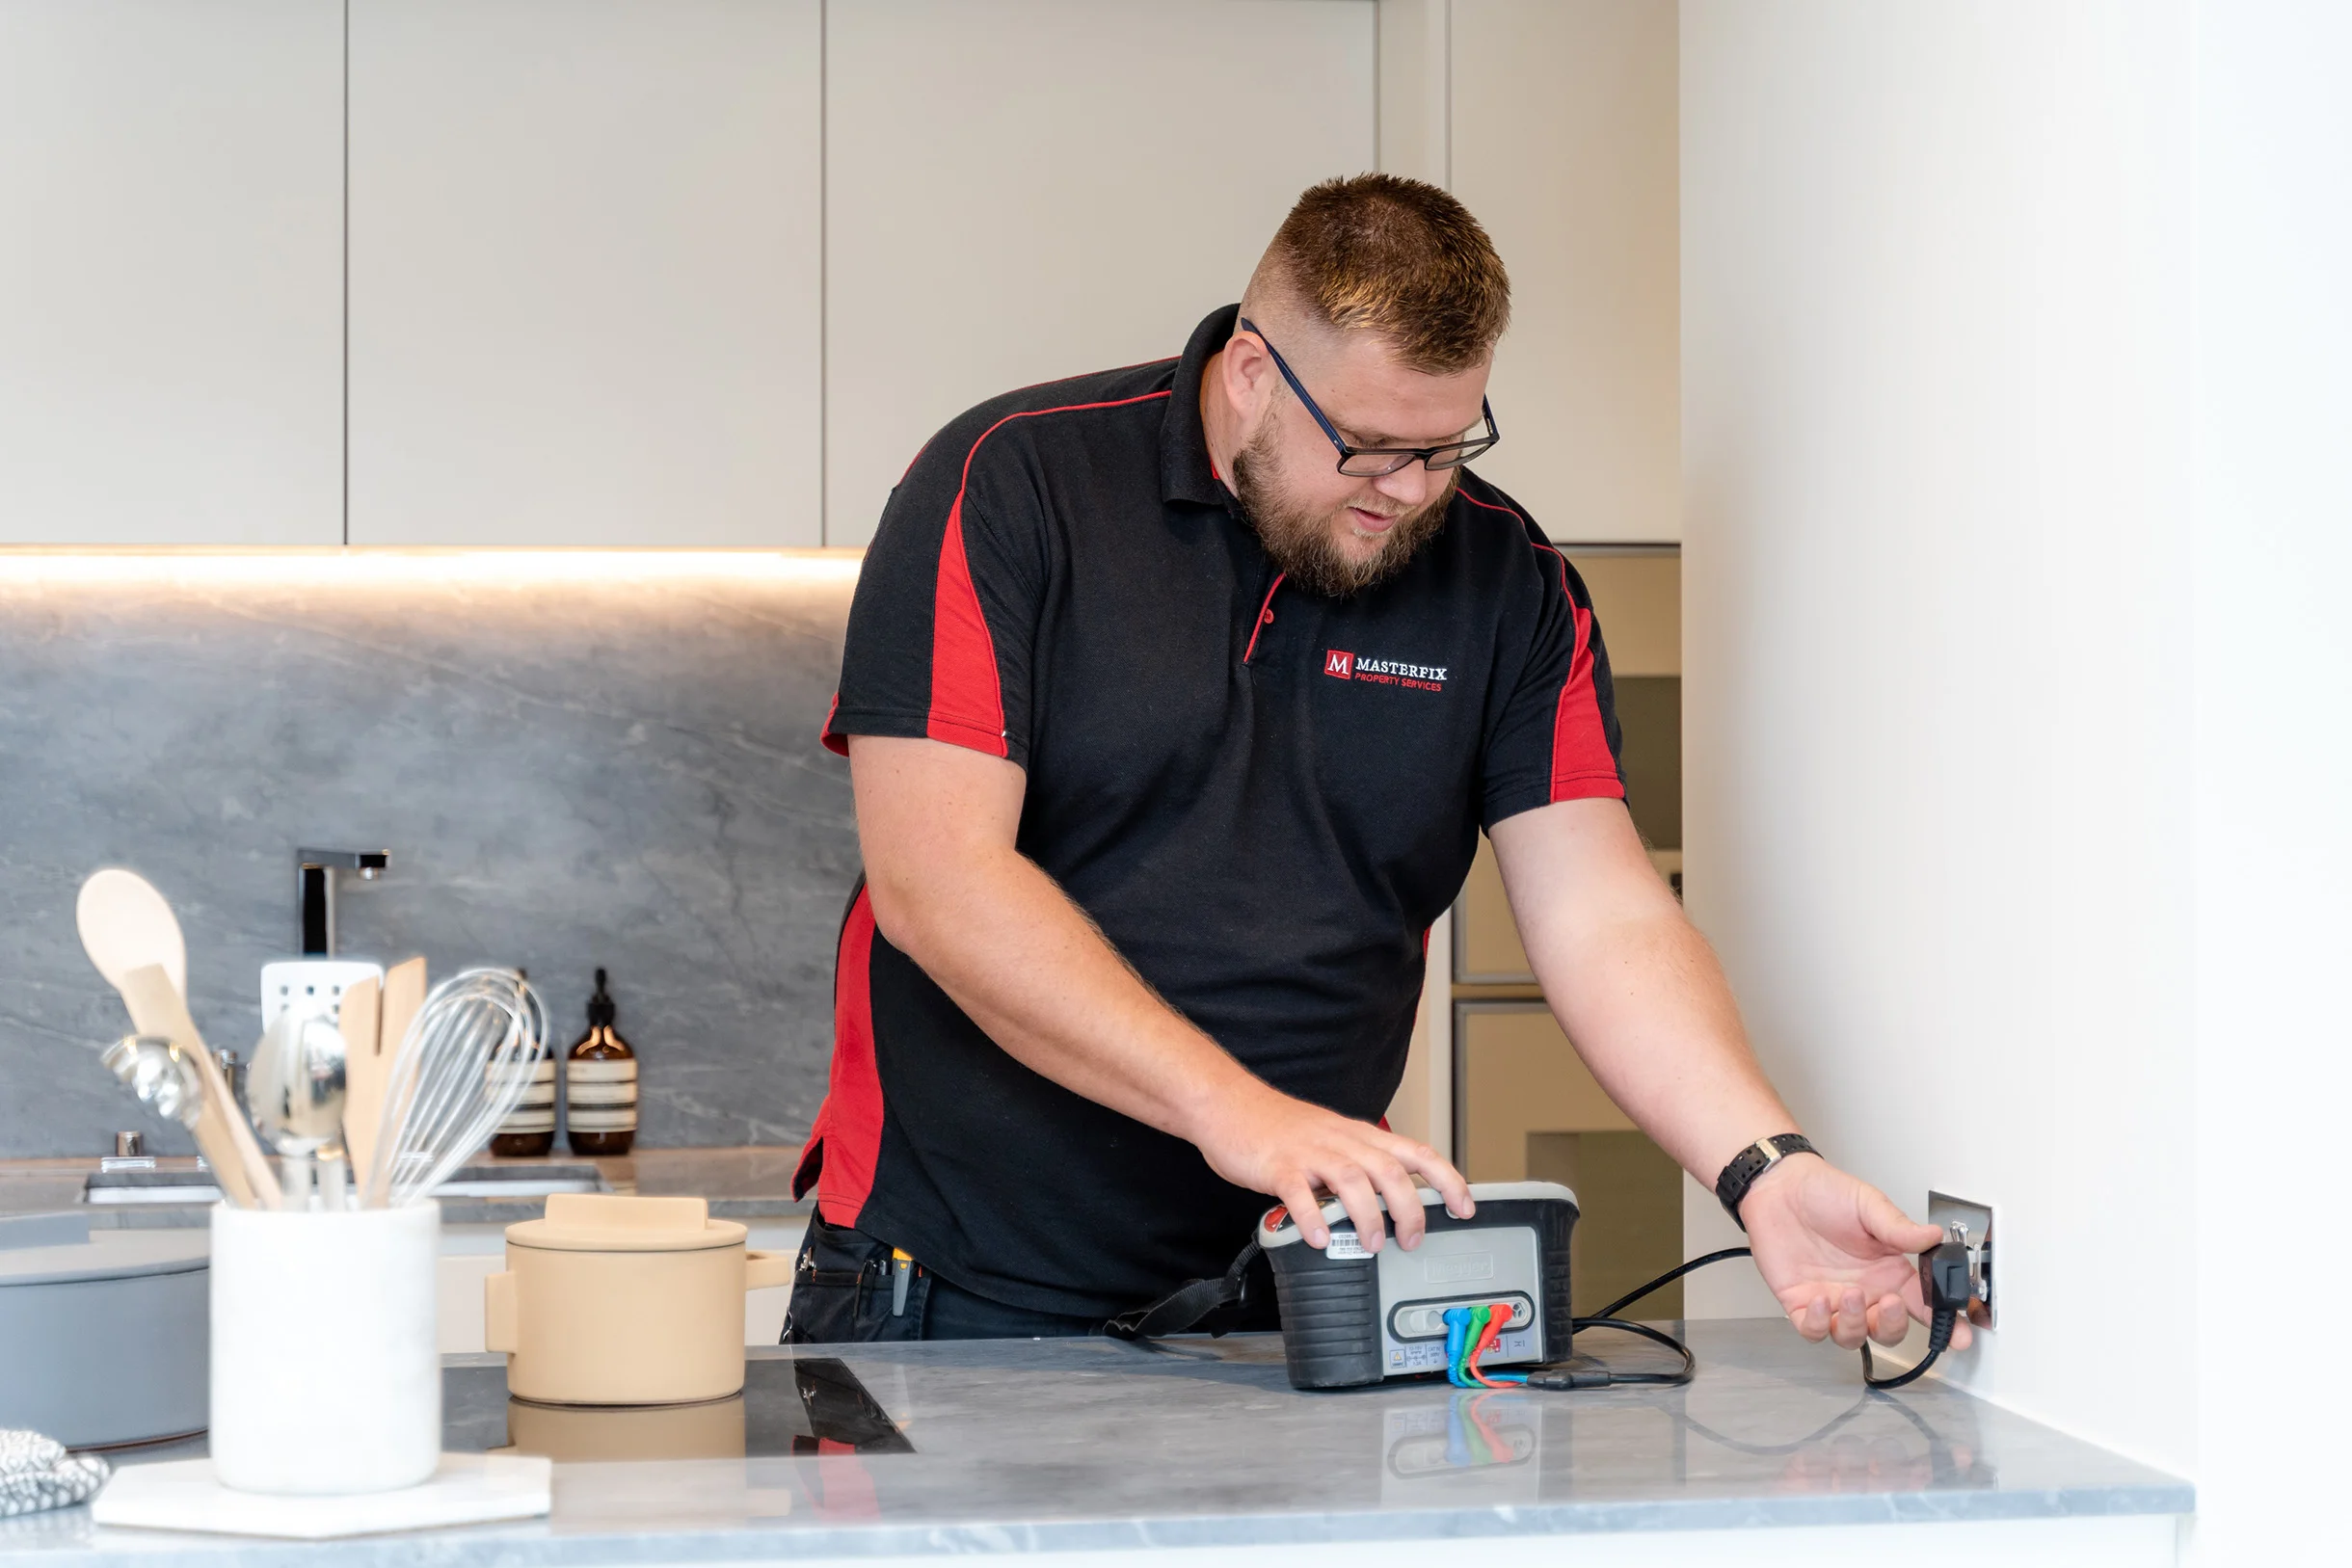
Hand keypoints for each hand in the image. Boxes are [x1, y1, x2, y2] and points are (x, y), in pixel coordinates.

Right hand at [1190, 1083, 1472, 1253]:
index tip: (1465, 1206)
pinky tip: (1319, 1238)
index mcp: (1359, 1136)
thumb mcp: (1332, 1138)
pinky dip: (1312, 1217)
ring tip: (1371, 1244)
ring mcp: (1309, 1152)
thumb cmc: (1279, 1127)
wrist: (1229, 1104)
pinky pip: (1299, 1192)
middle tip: (1411, 1240)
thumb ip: (1360, 1164)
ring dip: (1368, 1216)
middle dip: (1410, 1209)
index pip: (1416, 1153)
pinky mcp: (1277, 1165)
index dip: (1446, 1179)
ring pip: (1353, 1179)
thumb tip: (1390, 1200)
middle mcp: (1340, 1141)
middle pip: (1390, 1170)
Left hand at [1741, 1155, 1974, 1352]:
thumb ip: (1899, 1228)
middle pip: (1889, 1330)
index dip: (1944, 1325)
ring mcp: (1833, 1300)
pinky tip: (1820, 1300)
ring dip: (1856, 1324)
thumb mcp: (1868, 1205)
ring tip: (1851, 1293)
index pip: (1923, 1305)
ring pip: (1853, 1337)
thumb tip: (1934, 1235)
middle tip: (1890, 1302)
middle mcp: (1865, 1290)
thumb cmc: (1824, 1193)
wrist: (1779, 1186)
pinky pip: (1813, 1331)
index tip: (1959, 1337)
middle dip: (1893, 1325)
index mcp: (1888, 1270)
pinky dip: (1819, 1324)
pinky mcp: (1801, 1303)